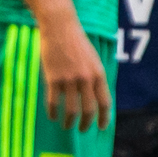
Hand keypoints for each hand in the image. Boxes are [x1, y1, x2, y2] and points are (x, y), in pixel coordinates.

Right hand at [39, 12, 111, 131]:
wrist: (59, 27)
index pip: (105, 102)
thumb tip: (95, 96)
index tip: (101, 127)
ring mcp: (69, 80)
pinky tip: (52, 116)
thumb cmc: (76, 41)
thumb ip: (95, 77)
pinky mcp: (53, 78)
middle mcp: (86, 79)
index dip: (104, 118)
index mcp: (98, 74)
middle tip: (82, 129)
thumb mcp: (93, 59)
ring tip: (67, 126)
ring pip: (72, 110)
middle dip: (86, 123)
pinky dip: (53, 112)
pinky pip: (54, 102)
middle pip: (89, 110)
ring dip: (69, 122)